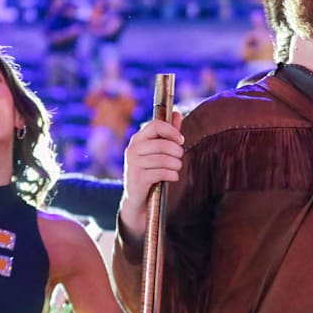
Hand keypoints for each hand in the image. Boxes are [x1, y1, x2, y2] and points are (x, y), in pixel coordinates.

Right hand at [118, 111, 183, 238]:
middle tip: (180, 157)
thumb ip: (168, 133)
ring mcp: (133, 164)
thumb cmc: (150, 172)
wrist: (138, 200)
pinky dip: (171, 175)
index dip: (171, 130)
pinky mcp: (137, 179)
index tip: (181, 140)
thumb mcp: (158, 151)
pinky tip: (173, 177)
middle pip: (161, 143)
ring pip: (162, 159)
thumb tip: (177, 112)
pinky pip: (160, 172)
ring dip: (175, 164)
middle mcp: (132, 150)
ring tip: (177, 168)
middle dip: (176, 151)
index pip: (155, 125)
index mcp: (137, 140)